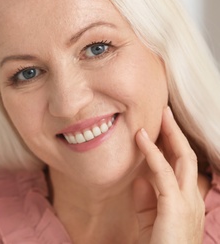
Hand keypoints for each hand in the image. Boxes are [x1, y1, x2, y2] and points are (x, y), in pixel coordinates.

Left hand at [134, 107, 204, 243]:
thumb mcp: (149, 220)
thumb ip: (146, 199)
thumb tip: (139, 177)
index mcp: (187, 201)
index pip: (183, 167)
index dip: (173, 146)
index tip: (159, 128)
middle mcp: (192, 198)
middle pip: (187, 157)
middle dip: (177, 133)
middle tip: (165, 112)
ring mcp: (187, 201)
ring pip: (182, 158)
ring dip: (170, 134)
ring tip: (160, 114)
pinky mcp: (175, 205)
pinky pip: (162, 172)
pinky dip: (151, 152)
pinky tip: (141, 137)